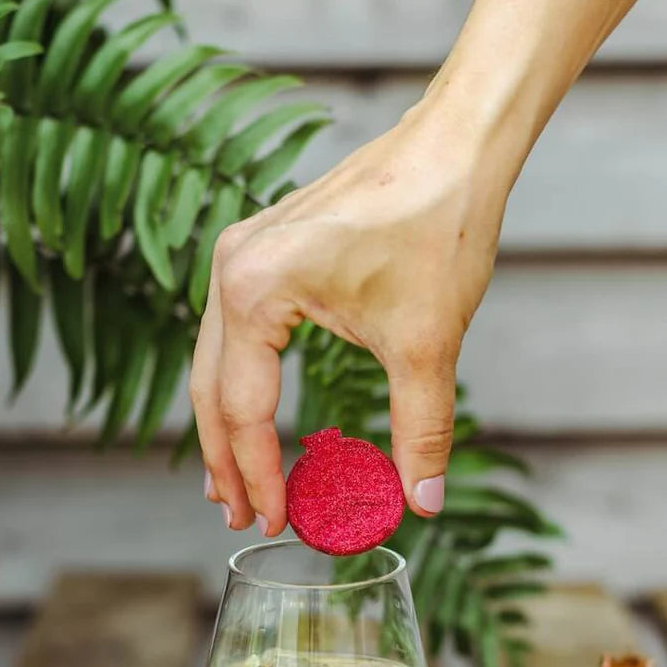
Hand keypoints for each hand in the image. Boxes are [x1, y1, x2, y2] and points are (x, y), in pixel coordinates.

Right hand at [189, 94, 510, 533]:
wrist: (456, 144)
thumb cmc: (437, 225)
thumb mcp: (426, 344)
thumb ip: (420, 429)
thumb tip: (422, 500)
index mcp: (255, 291)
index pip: (243, 410)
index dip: (260, 476)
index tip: (277, 522)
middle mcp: (233, 269)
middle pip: (210, 390)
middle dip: (225, 461)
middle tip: (241, 517)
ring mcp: (242, 254)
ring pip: (215, 362)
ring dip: (226, 425)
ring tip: (234, 482)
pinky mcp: (264, 250)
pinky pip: (235, 333)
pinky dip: (241, 383)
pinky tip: (255, 414)